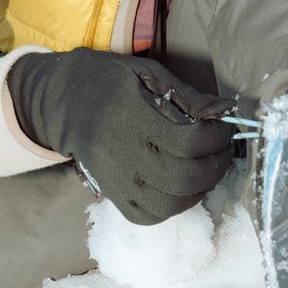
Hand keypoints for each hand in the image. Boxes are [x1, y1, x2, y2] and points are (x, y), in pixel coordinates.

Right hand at [7, 48, 235, 223]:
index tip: (226, 127)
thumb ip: (186, 94)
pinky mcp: (111, 194)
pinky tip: (179, 186)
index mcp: (133, 118)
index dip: (218, 137)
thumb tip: (225, 110)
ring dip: (198, 189)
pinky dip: (172, 207)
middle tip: (223, 149)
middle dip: (216, 165)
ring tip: (205, 168)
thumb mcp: (146, 72)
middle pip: (184, 177)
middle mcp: (123, 154)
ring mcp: (115, 179)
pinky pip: (148, 216)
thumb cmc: (108, 79)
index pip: (190, 141)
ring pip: (169, 204)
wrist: (62, 100)